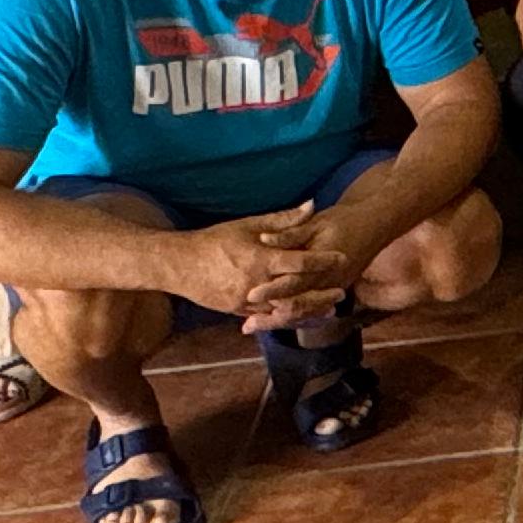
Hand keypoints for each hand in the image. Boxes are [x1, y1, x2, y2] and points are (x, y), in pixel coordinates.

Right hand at [166, 213, 350, 320]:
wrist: (180, 265)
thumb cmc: (215, 240)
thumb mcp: (249, 225)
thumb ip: (283, 219)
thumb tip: (312, 204)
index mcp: (261, 259)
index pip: (301, 262)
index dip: (323, 260)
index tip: (342, 257)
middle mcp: (256, 284)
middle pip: (297, 293)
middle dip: (321, 295)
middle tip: (342, 293)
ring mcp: (246, 302)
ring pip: (284, 310)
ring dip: (307, 311)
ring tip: (328, 310)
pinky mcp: (237, 312)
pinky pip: (267, 318)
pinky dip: (285, 317)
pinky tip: (300, 317)